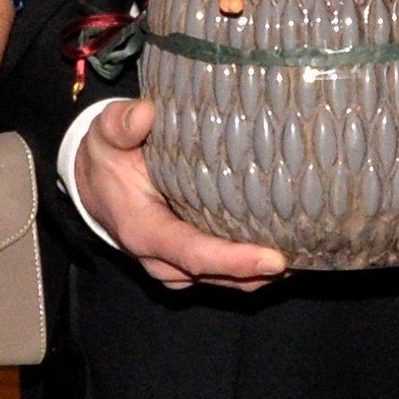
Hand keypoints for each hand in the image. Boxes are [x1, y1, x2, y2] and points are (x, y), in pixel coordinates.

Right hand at [77, 100, 286, 291]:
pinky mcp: (185, 267)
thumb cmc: (107, 157)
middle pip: (217, 277)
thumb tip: (146, 114)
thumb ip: (122, 123)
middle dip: (261, 272)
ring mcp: (173, 268)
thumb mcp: (106, 133)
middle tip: (305, 255)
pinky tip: (283, 252)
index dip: (234, 260)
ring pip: (224, 284)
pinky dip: (251, 270)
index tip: (275, 259)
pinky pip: (223, 277)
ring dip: (261, 275)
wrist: (93, 183)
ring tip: (302, 255)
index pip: (194, 254)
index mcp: (143, 230)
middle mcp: (158, 259)